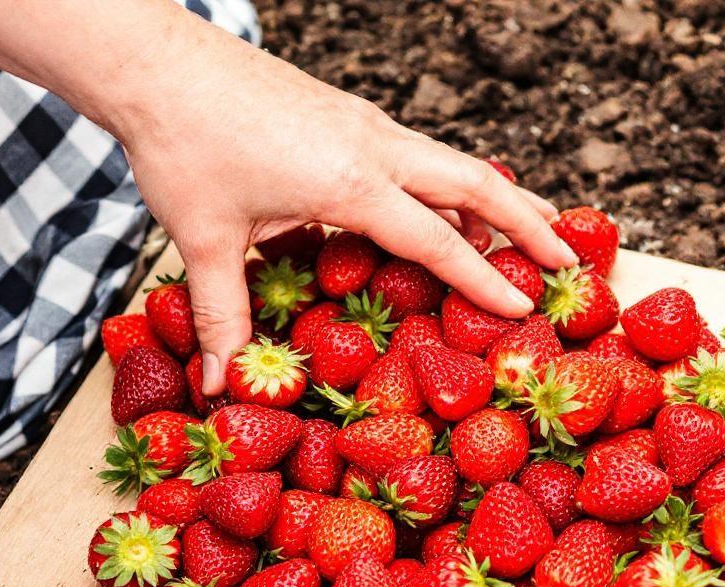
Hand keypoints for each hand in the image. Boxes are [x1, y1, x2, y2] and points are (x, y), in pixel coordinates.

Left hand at [113, 12, 578, 391]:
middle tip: (569, 260)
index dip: (486, 280)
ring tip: (536, 227)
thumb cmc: (181, 144)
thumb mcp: (202, 242)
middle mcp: (371, 144)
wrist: (154, 62)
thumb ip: (225, 317)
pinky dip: (453, 180)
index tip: (527, 310)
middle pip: (477, 182)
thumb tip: (223, 386)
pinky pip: (420, 151)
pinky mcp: (346, 113)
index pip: (440, 239)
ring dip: (498, 195)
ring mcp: (363, 122)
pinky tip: (451, 200)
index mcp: (349, 181)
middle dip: (528, 223)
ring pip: (453, 160)